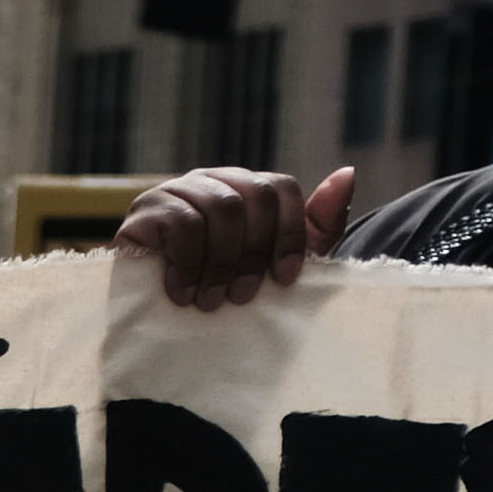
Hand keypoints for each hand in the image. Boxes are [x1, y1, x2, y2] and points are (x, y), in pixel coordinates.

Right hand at [118, 164, 354, 309]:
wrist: (150, 317)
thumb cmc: (219, 290)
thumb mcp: (275, 265)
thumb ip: (315, 228)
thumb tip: (348, 174)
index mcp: (245, 189)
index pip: (281, 188)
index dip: (290, 234)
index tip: (285, 280)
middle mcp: (213, 181)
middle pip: (253, 195)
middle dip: (254, 253)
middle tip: (241, 297)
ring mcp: (177, 190)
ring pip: (221, 209)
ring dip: (221, 264)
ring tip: (210, 302)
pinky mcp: (145, 210)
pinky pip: (183, 224)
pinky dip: (189, 264)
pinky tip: (182, 291)